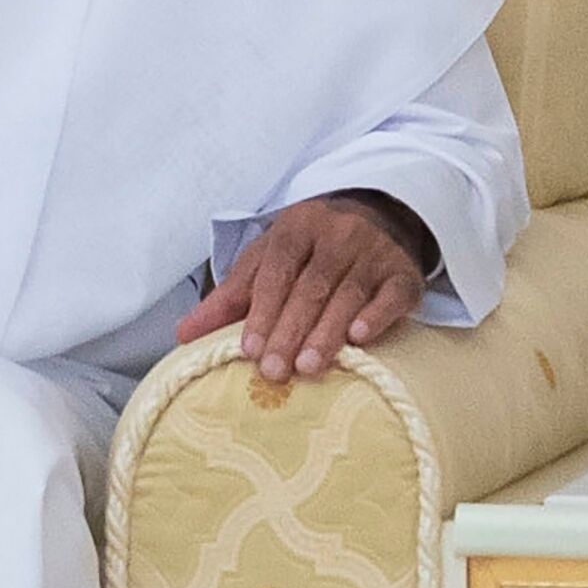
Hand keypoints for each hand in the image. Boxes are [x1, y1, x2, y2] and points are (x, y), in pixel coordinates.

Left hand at [175, 191, 433, 381]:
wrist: (377, 215)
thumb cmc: (309, 249)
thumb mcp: (267, 260)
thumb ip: (228, 298)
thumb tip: (183, 334)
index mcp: (296, 226)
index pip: (276, 269)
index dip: (262, 310)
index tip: (249, 349)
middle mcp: (337, 234)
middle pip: (310, 285)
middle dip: (290, 330)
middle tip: (274, 371)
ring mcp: (374, 252)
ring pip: (348, 293)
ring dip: (327, 332)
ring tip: (307, 367)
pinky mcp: (405, 273)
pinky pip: (393, 294)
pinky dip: (377, 316)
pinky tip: (360, 339)